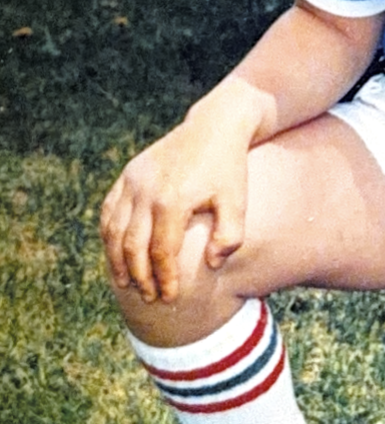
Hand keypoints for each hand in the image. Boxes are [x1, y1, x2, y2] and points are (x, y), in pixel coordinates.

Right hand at [100, 113, 249, 303]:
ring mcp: (134, 180)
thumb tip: (211, 265)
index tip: (170, 297)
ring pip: (114, 230)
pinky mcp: (129, 173)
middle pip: (133, 246)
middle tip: (149, 297)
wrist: (216, 126)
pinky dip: (108, 234)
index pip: (162, 252)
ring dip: (118, 260)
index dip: (165, 278)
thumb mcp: (237, 202)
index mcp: (173, 200)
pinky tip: (116, 253)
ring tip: (127, 284)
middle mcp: (147, 191)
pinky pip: (109, 210)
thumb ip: (229, 237)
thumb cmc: (229, 168)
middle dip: (140, 277)